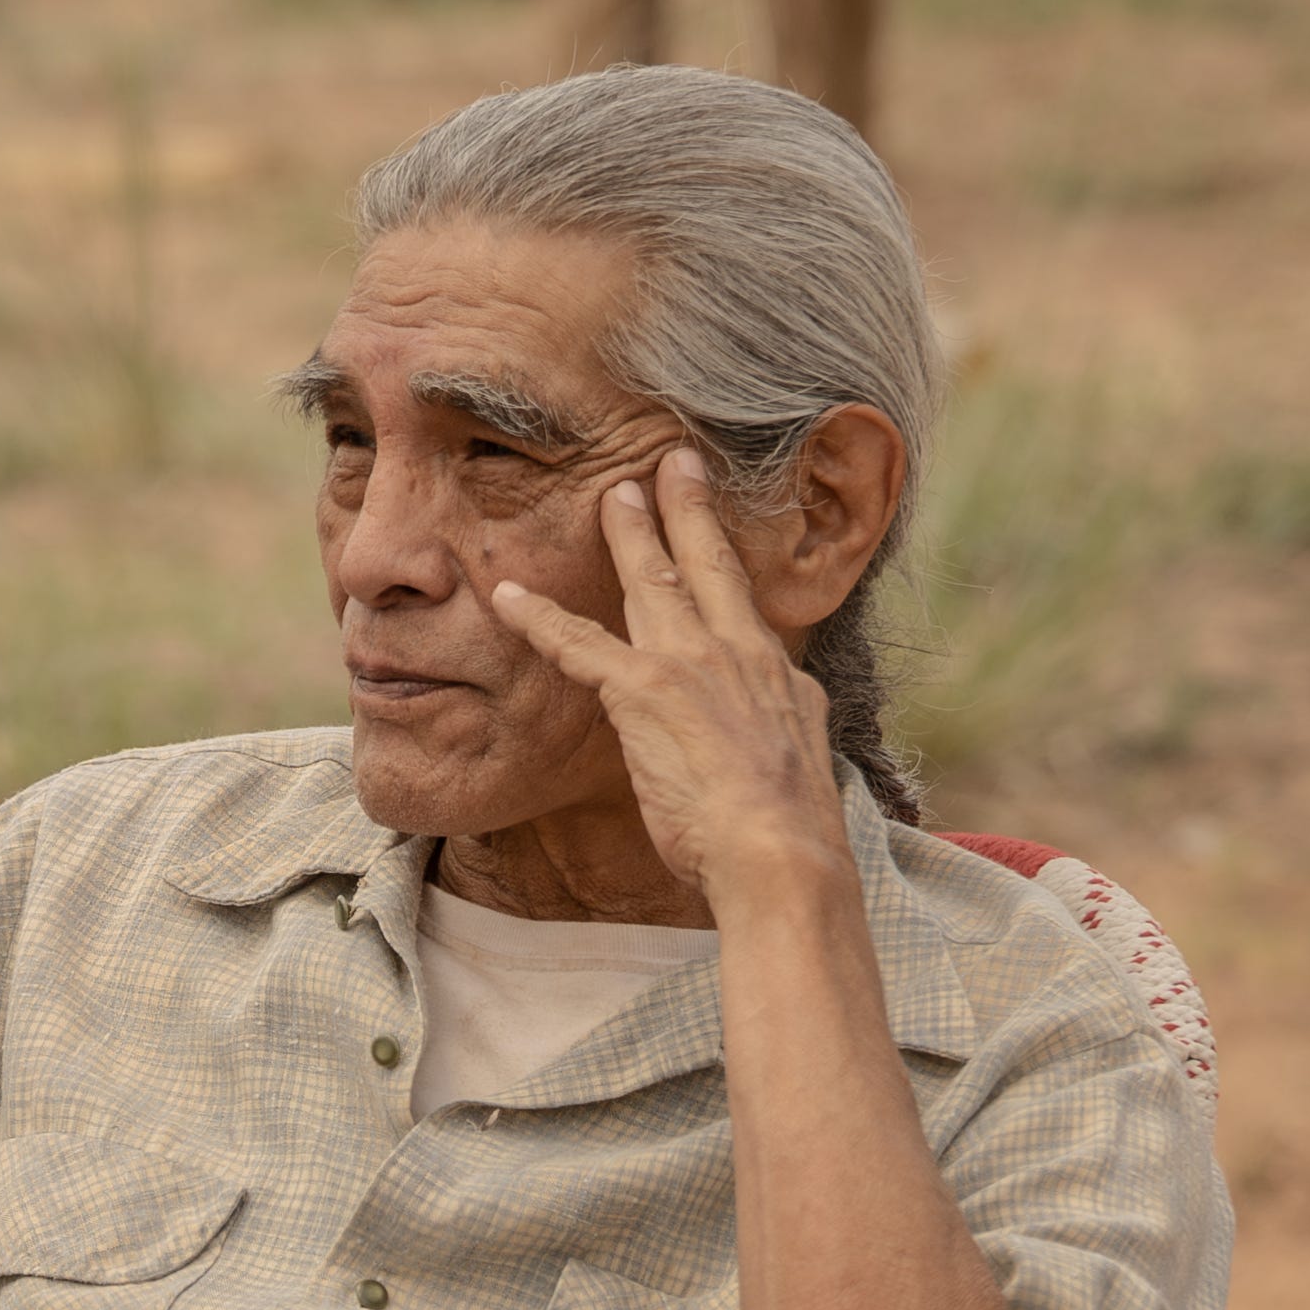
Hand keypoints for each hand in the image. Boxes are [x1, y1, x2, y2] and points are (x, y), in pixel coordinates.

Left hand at [484, 447, 852, 913]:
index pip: (741, 598)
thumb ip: (783, 723)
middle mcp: (736, 650)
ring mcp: (690, 663)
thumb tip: (784, 714)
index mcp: (774, 670)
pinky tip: (508, 597)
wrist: (779, 848)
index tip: (712, 519)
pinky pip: (577, 644)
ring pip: (651, 580)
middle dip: (687, 507)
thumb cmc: (789, 826)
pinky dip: (538, 619)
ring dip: (628, 531)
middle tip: (672, 461)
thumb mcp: (801, 759)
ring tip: (613, 494)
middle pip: (707, 563)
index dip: (723, 553)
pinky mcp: (643, 690)